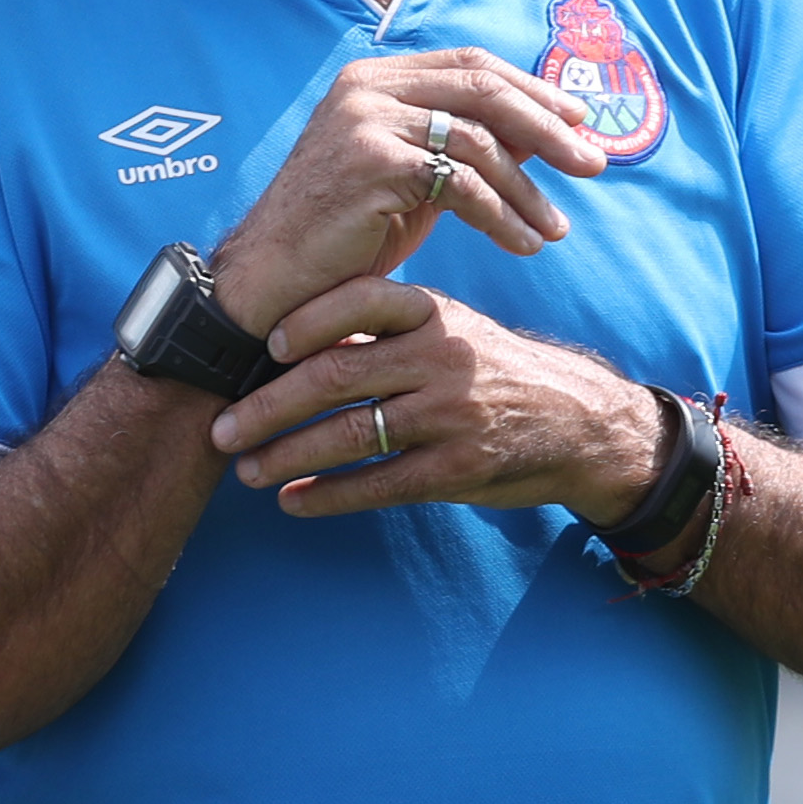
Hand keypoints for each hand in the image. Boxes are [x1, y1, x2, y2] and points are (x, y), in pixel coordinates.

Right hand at [207, 50, 608, 335]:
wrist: (273, 281)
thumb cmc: (343, 236)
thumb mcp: (410, 178)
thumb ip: (462, 146)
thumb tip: (545, 131)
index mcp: (375, 76)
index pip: (472, 65)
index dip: (532, 89)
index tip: (580, 121)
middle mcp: (367, 87)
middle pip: (484, 89)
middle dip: (548, 127)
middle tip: (594, 164)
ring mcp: (366, 120)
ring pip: (478, 141)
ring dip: (529, 189)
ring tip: (555, 228)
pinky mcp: (371, 162)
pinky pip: (461, 185)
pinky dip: (502, 217)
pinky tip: (524, 244)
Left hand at [212, 278, 672, 523]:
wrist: (581, 422)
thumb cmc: (494, 372)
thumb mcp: (452, 331)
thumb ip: (387, 332)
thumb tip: (294, 343)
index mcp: (434, 312)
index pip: (358, 301)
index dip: (304, 322)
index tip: (262, 347)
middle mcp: (440, 357)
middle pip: (334, 376)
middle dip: (267, 406)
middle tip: (221, 428)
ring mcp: (450, 415)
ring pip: (349, 435)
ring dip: (286, 456)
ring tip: (245, 470)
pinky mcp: (458, 468)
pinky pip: (379, 484)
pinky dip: (328, 496)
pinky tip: (292, 502)